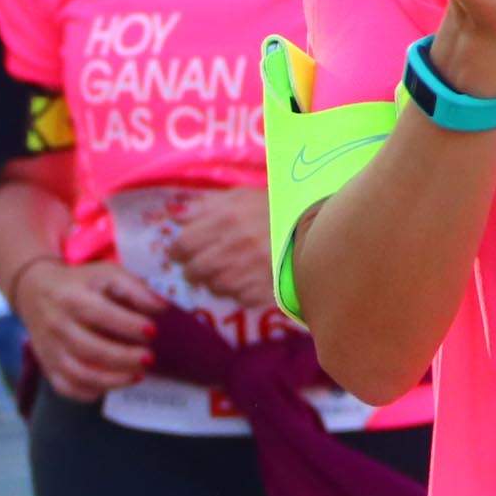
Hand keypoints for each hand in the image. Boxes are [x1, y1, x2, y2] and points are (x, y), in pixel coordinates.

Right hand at [13, 257, 163, 399]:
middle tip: (150, 358)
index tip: (153, 330)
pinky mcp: (48, 366)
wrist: (36, 291)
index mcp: (72, 298)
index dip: (129, 325)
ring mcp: (50, 349)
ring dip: (113, 380)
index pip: (101, 314)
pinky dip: (91, 391)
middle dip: (124, 358)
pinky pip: (67, 388)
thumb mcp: (107, 274)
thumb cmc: (81, 283)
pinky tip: (113, 384)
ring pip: (79, 374)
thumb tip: (162, 307)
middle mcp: (57, 325)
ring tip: (139, 375)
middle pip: (90, 349)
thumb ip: (135, 288)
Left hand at [171, 186, 276, 304]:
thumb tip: (174, 216)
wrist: (320, 229)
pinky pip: (237, 299)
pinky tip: (252, 278)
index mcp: (224, 219)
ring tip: (233, 269)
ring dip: (217, 281)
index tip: (184, 251)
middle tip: (206, 263)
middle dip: (194, 269)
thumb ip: (205, 205)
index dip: (179, 250)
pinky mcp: (261, 293)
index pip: (181, 245)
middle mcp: (232, 248)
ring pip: (213, 288)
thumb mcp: (241, 197)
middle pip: (192, 271)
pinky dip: (240, 291)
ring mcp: (246, 274)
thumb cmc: (276, 209)